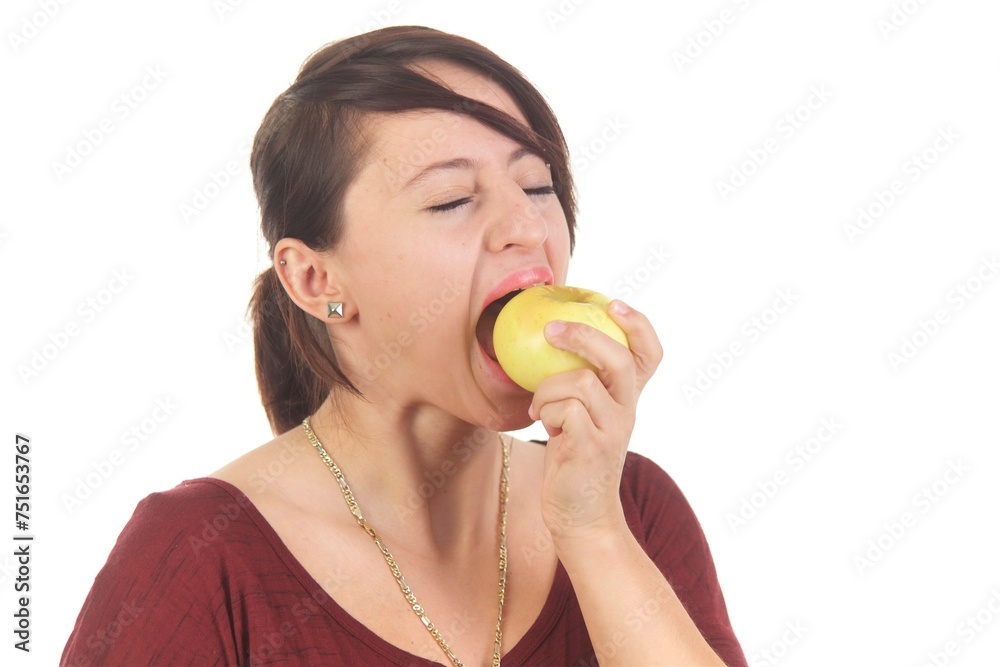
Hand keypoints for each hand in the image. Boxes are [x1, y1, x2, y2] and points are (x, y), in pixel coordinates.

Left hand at [527, 299, 662, 543]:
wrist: (580, 516)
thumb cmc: (573, 461)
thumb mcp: (581, 416)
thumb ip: (578, 386)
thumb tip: (549, 343)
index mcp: (626, 399)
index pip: (649, 354)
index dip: (638, 325)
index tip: (615, 303)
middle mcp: (626, 411)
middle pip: (620, 359)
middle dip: (583, 336)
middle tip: (551, 330)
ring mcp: (612, 430)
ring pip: (581, 382)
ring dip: (548, 388)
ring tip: (538, 406)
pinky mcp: (592, 447)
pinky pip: (565, 409)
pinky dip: (545, 409)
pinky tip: (539, 422)